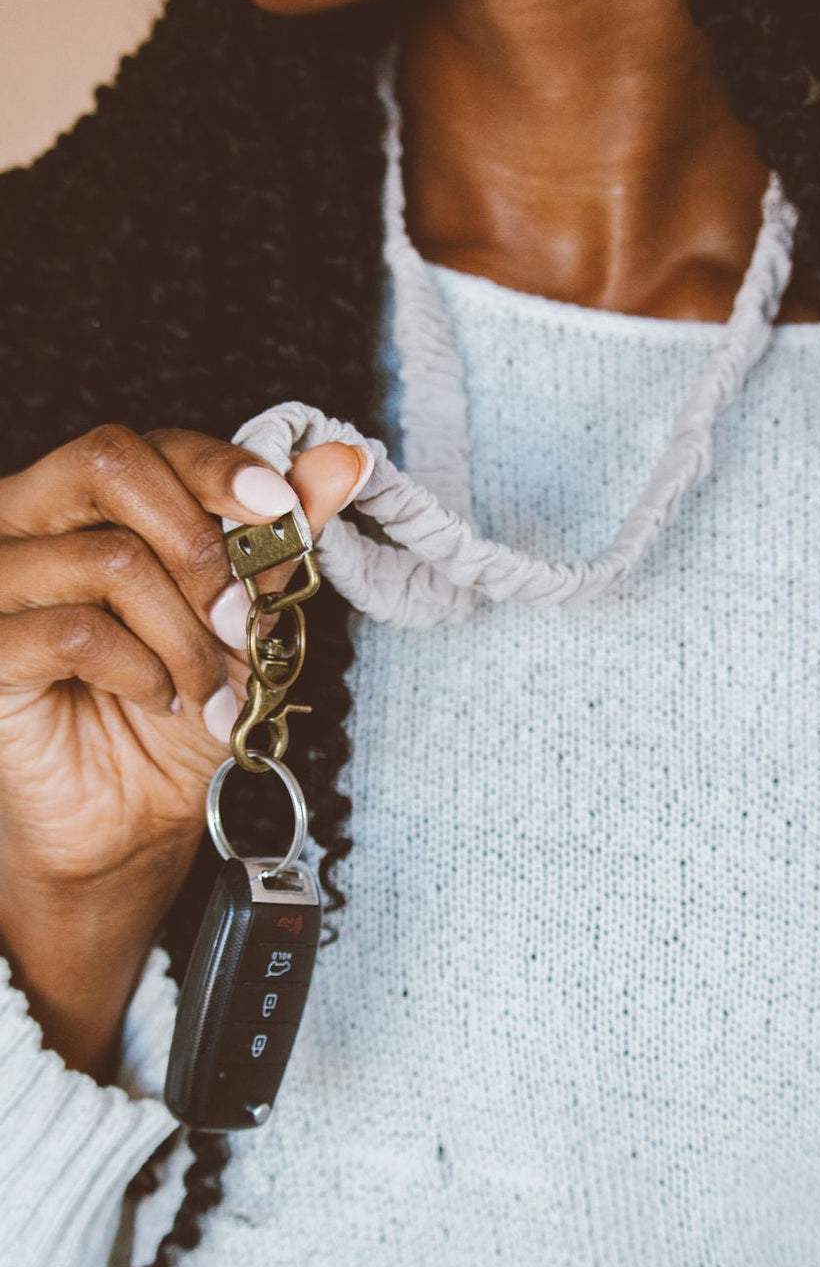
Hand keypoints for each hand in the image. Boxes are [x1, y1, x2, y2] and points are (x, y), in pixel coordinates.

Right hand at [0, 423, 363, 1073]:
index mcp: (86, 504)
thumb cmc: (178, 715)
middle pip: (109, 460)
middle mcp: (27, 524)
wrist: (135, 822)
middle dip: (202, 544)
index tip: (283, 511)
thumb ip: (280, 540)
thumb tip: (341, 461)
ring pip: (109, 557)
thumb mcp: (243, 622)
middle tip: (239, 621)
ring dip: (185, 634)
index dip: (221, 468)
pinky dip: (142, 670)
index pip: (149, 445)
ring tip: (203, 687)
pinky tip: (155, 700)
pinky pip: (76, 631)